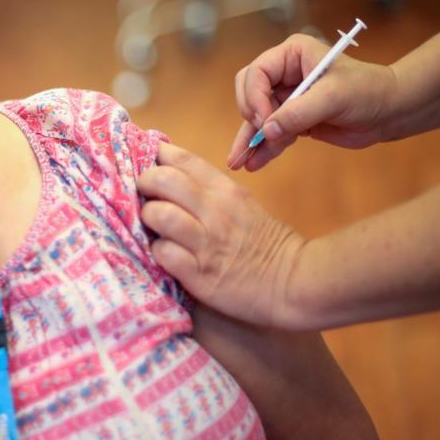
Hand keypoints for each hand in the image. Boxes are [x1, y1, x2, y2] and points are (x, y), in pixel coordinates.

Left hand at [138, 142, 304, 326]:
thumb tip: (170, 177)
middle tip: (143, 196)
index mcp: (226, 190)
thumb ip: (209, 190)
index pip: (181, 159)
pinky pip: (164, 254)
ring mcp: (207, 243)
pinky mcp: (201, 276)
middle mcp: (215, 211)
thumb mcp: (242, 205)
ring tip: (152, 228)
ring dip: (148, 219)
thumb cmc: (266, 245)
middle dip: (143, 184)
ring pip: (159, 215)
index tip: (145, 164)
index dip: (155, 156)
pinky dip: (157, 252)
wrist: (297, 283)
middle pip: (162, 180)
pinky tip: (164, 255)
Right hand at [229, 33, 398, 170]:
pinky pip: (271, 135)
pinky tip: (254, 164)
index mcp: (291, 55)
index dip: (256, 98)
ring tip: (238, 162)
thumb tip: (267, 131)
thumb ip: (298, 113)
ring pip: (256, 119)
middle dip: (251, 117)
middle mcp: (284, 74)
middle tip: (260, 136)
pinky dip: (263, 149)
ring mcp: (287, 98)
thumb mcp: (333, 97)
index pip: (257, 73)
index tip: (267, 122)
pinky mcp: (293, 120)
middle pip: (249, 94)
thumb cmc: (367, 91)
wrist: (389, 111)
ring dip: (249, 140)